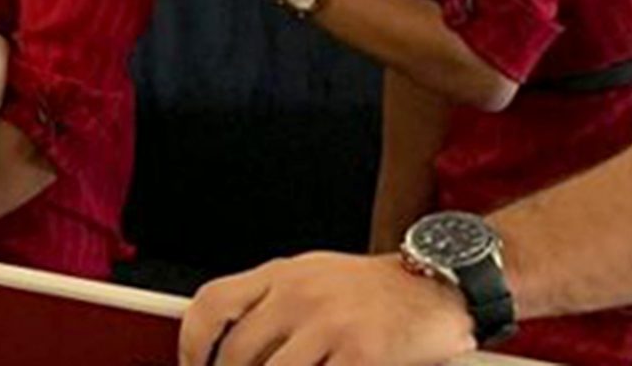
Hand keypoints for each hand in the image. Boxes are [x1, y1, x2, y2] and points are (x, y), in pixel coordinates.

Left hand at [180, 253, 472, 365]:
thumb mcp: (313, 277)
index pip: (212, 304)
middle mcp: (298, 295)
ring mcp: (329, 325)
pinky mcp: (362, 353)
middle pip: (237, 352)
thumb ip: (272, 302)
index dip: (192, 343)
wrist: (440, 285)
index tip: (190, 364)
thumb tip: (233, 341)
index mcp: (281, 275)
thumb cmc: (376, 288)